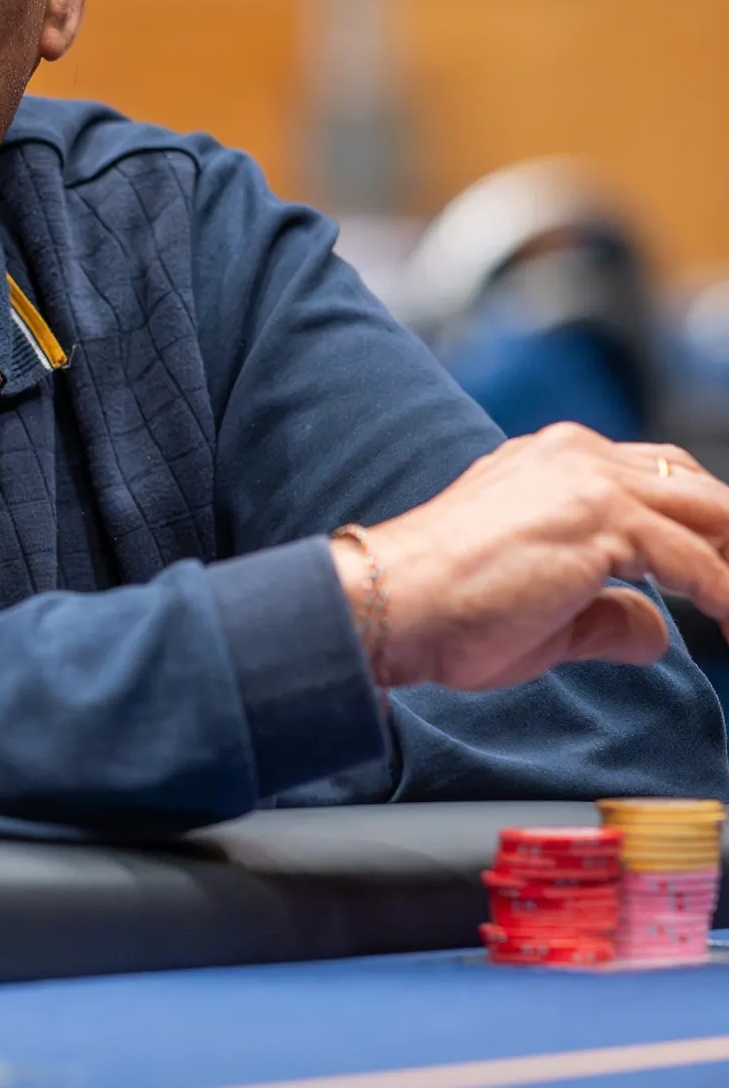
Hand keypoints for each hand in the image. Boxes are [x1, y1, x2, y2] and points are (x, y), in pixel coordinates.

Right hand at [331, 424, 728, 692]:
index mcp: (550, 461)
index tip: (721, 568)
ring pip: (707, 513)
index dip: (698, 525)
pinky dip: (725, 595)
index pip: (653, 477)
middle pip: (692, 485)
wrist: (392, 604)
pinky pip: (696, 561)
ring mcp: (590, 481)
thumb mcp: (543, 610)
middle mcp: (575, 455)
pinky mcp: (603, 520)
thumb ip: (607, 612)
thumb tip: (655, 632)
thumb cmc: (442, 609)